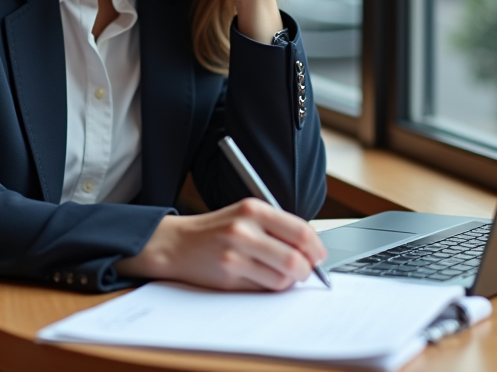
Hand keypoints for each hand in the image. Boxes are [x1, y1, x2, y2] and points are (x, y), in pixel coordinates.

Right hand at [115, 199, 326, 290]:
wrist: (177, 244)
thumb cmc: (216, 230)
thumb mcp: (245, 215)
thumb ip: (276, 227)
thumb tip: (312, 249)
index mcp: (253, 209)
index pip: (300, 230)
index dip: (316, 248)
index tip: (319, 256)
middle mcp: (244, 229)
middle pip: (295, 258)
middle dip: (306, 270)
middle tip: (305, 272)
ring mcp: (235, 254)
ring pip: (281, 278)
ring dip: (287, 282)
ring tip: (278, 274)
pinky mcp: (228, 276)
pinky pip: (263, 288)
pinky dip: (268, 287)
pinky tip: (259, 278)